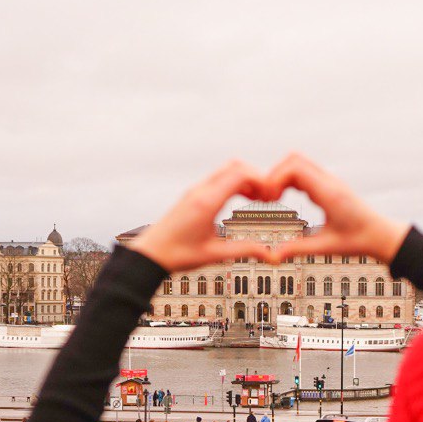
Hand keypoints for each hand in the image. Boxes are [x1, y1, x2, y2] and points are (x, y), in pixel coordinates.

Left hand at [128, 161, 273, 271]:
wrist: (150, 254)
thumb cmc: (177, 255)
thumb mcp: (214, 255)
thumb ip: (244, 251)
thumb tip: (270, 254)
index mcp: (206, 203)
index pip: (239, 174)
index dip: (261, 180)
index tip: (271, 196)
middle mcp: (200, 191)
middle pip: (235, 166)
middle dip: (256, 177)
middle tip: (268, 196)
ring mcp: (195, 191)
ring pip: (226, 170)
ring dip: (246, 179)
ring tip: (258, 198)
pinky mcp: (193, 195)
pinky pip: (218, 178)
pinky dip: (234, 182)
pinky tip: (241, 199)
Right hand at [264, 153, 409, 263]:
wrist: (380, 235)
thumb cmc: (358, 241)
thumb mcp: (326, 247)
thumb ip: (299, 249)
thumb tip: (273, 255)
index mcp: (329, 194)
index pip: (296, 168)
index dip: (275, 179)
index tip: (269, 201)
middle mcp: (329, 182)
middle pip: (294, 159)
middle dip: (274, 175)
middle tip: (267, 199)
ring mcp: (329, 180)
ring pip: (298, 161)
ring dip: (281, 175)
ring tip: (272, 198)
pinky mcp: (327, 184)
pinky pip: (304, 171)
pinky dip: (289, 179)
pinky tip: (284, 198)